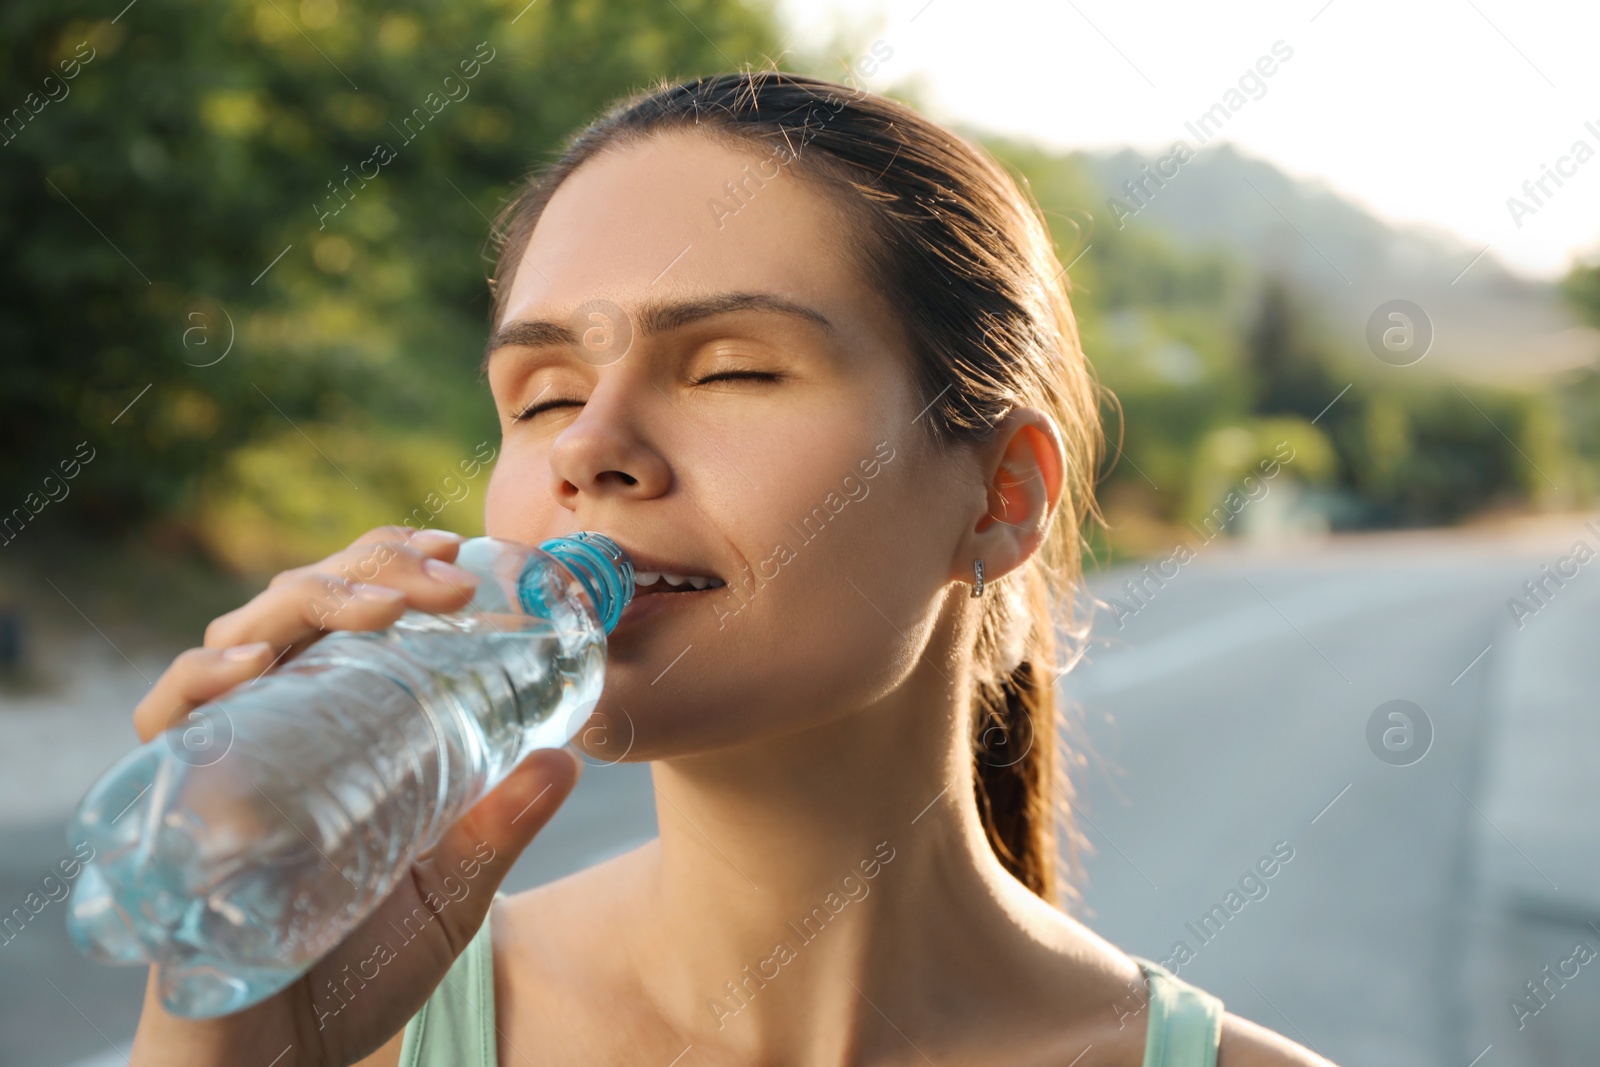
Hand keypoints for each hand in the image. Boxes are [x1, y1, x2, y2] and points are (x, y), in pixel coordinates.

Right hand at [123, 527, 583, 1065]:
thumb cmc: (358, 976)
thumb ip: (500, 827)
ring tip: (381, 609)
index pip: (356, 615)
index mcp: (338, 728)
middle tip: (445, 580)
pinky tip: (253, 666)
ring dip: (309, 603)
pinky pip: (166, 721)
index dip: (396, 568)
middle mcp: (274, 726)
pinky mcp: (168, 809)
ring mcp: (220, 759)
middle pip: (303, 606)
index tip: (459, 555)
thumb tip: (567, 760)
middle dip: (372, 572)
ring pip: (241, 638)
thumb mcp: (450, 892)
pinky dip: (202, 682)